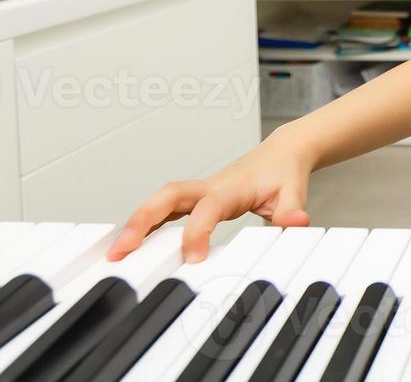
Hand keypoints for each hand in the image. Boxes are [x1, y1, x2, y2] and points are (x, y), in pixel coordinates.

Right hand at [106, 126, 314, 262]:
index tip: (192, 258)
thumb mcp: (294, 191)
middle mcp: (209, 187)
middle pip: (167, 196)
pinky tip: (130, 245)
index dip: (197, 231)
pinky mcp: (195, 199)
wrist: (281, 153)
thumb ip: (292, 210)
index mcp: (231, 187)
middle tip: (122, 251)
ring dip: (135, 224)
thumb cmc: (283, 172)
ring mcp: (199, 192)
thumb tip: (297, 223)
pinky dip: (145, 224)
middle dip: (142, 221)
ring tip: (113, 253)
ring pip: (159, 202)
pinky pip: (164, 210)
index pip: (207, 208)